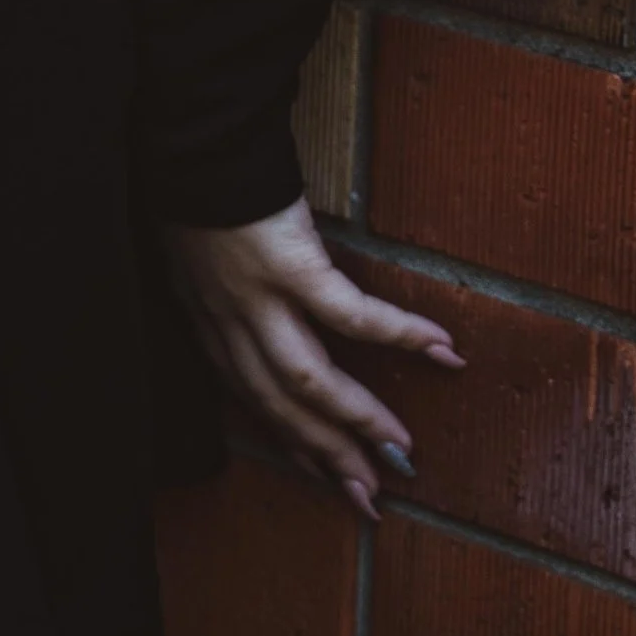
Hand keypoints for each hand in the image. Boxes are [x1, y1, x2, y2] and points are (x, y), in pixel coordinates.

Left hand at [160, 199, 461, 522]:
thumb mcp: (201, 260)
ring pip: (309, 382)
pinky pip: (350, 314)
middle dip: (330, 457)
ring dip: (358, 421)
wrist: (197, 140)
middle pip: (282, 408)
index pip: (254, 403)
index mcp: (211, 324)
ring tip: (402, 447)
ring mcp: (259, 298)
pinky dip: (397, 335)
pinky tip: (438, 347)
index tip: (329, 477)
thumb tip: (266, 324)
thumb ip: (227, 300)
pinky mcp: (291, 264)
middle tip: (372, 495)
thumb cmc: (203, 191)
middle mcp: (230, 325)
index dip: (294, 444)